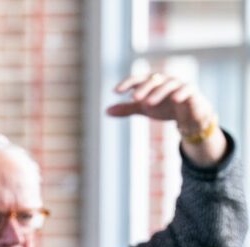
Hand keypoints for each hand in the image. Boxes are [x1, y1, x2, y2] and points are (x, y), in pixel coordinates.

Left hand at [106, 72, 224, 164]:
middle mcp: (164, 80)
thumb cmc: (166, 107)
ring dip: (158, 93)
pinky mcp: (192, 92)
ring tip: (148, 103)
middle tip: (134, 99)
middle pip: (153, 80)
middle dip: (143, 88)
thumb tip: (106, 111)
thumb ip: (127, 108)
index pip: (137, 79)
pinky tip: (175, 99)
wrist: (189, 116)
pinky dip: (181, 93)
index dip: (127, 83)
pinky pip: (187, 89)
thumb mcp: (144, 109)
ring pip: (168, 85)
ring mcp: (179, 84)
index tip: (115, 92)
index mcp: (152, 82)